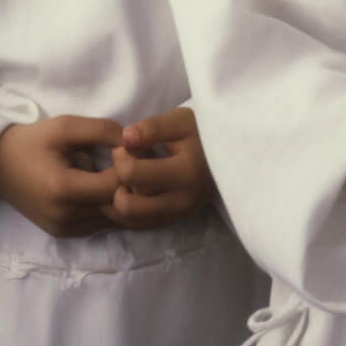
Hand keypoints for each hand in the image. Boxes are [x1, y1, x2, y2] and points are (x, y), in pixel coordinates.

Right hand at [0, 115, 123, 236]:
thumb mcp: (66, 126)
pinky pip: (99, 223)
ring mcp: (64, 229)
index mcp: (64, 189)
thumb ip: (103, 130)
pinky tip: (105, 186)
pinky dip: (109, 207)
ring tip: (117, 171)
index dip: (130, 166)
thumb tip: (135, 141)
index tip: (125, 149)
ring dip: (121, 196)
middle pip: (118, 204)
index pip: (117, 185)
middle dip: (131, 182)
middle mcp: (65, 217)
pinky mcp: (63, 233)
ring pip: (112, 217)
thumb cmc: (31, 142)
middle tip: (129, 160)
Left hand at [103, 106, 214, 230]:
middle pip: (127, 205)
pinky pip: (138, 225)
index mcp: (186, 172)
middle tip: (125, 164)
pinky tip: (131, 190)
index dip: (120, 156)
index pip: (131, 174)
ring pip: (130, 220)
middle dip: (118, 183)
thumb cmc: (201, 132)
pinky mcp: (174, 221)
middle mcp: (183, 201)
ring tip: (127, 178)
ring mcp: (178, 215)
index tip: (126, 144)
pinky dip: (127, 211)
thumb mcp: (181, 120)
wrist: (228, 153)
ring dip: (121, 200)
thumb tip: (125, 137)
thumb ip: (153, 127)